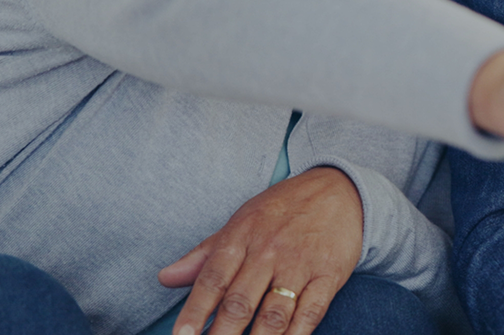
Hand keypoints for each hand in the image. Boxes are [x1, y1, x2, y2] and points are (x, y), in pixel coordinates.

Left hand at [157, 167, 362, 334]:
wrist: (339, 190)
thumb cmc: (282, 210)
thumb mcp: (240, 222)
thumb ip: (203, 255)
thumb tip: (165, 278)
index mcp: (241, 237)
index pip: (212, 279)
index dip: (195, 311)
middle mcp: (269, 252)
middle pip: (240, 302)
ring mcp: (300, 265)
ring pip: (273, 314)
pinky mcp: (328, 276)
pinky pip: (310, 313)